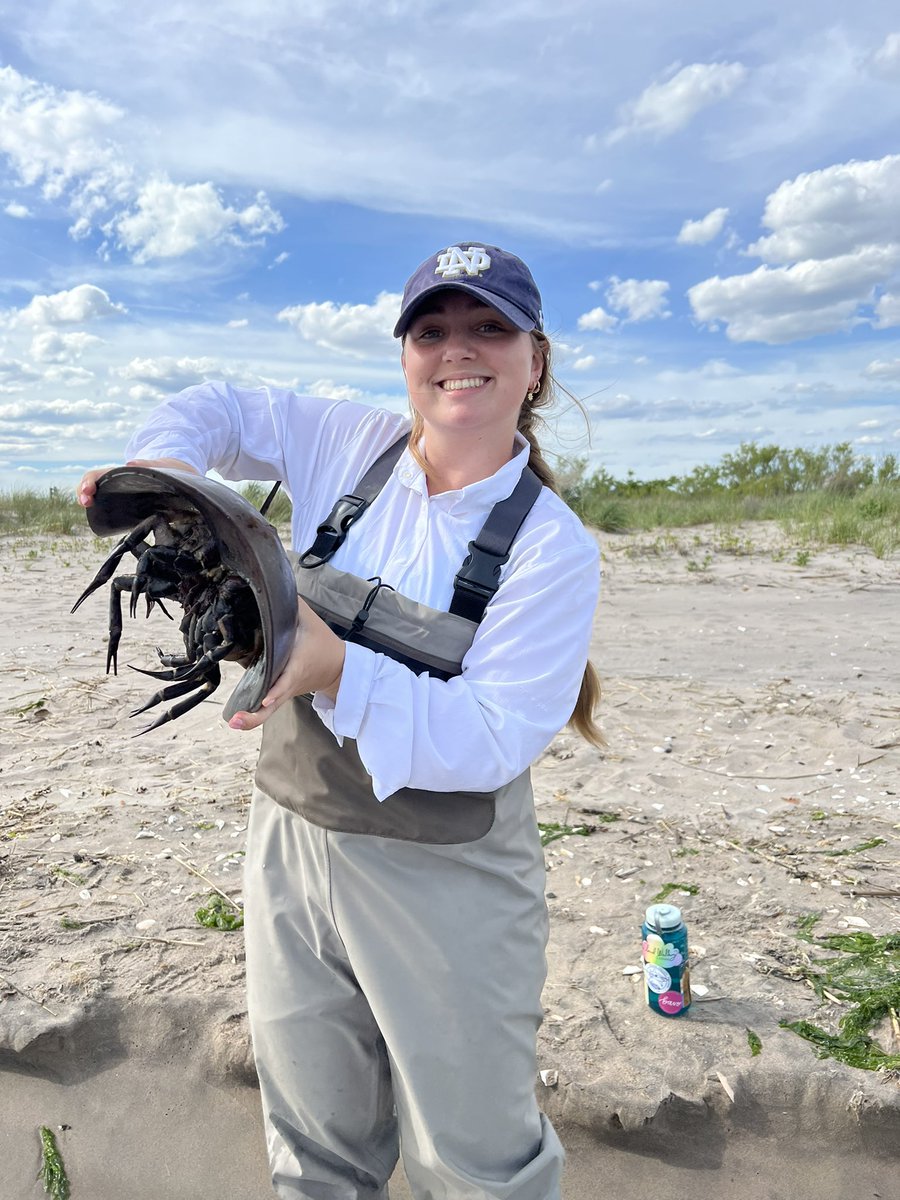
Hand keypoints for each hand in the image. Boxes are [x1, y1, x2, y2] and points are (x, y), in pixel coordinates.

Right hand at [77, 457, 198, 506]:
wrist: (184, 480)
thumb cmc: (171, 471)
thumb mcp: (163, 466)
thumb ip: (150, 465)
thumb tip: (130, 463)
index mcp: (123, 473)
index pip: (98, 475)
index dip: (89, 482)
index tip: (88, 491)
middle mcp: (119, 485)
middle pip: (94, 486)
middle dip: (84, 492)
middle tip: (85, 503)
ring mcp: (123, 497)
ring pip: (100, 499)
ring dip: (90, 504)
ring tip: (88, 508)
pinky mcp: (131, 510)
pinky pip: (113, 511)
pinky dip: (104, 515)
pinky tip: (103, 522)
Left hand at [227, 598, 345, 731]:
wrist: (338, 667)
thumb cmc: (321, 642)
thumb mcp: (309, 619)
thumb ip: (290, 604)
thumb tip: (270, 585)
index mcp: (297, 664)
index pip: (287, 679)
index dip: (277, 689)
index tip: (266, 698)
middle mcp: (289, 682)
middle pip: (273, 702)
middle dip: (257, 714)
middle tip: (237, 720)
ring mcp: (284, 691)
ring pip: (269, 709)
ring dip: (253, 719)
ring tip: (234, 722)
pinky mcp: (280, 694)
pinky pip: (268, 708)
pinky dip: (254, 715)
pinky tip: (237, 719)